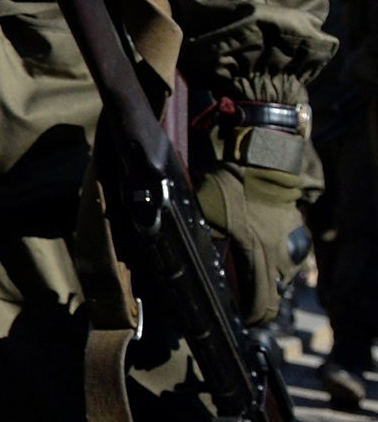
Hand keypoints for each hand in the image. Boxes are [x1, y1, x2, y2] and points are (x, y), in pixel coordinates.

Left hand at [197, 163, 303, 323]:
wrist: (262, 168)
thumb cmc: (229, 188)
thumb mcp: (205, 212)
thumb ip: (202, 236)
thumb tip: (188, 254)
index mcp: (256, 255)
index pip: (259, 302)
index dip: (250, 316)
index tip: (240, 319)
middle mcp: (279, 259)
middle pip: (274, 298)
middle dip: (259, 306)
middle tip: (245, 307)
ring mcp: (292, 250)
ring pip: (283, 281)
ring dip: (268, 284)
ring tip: (251, 281)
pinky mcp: (299, 239)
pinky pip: (288, 262)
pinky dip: (277, 265)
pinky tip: (263, 257)